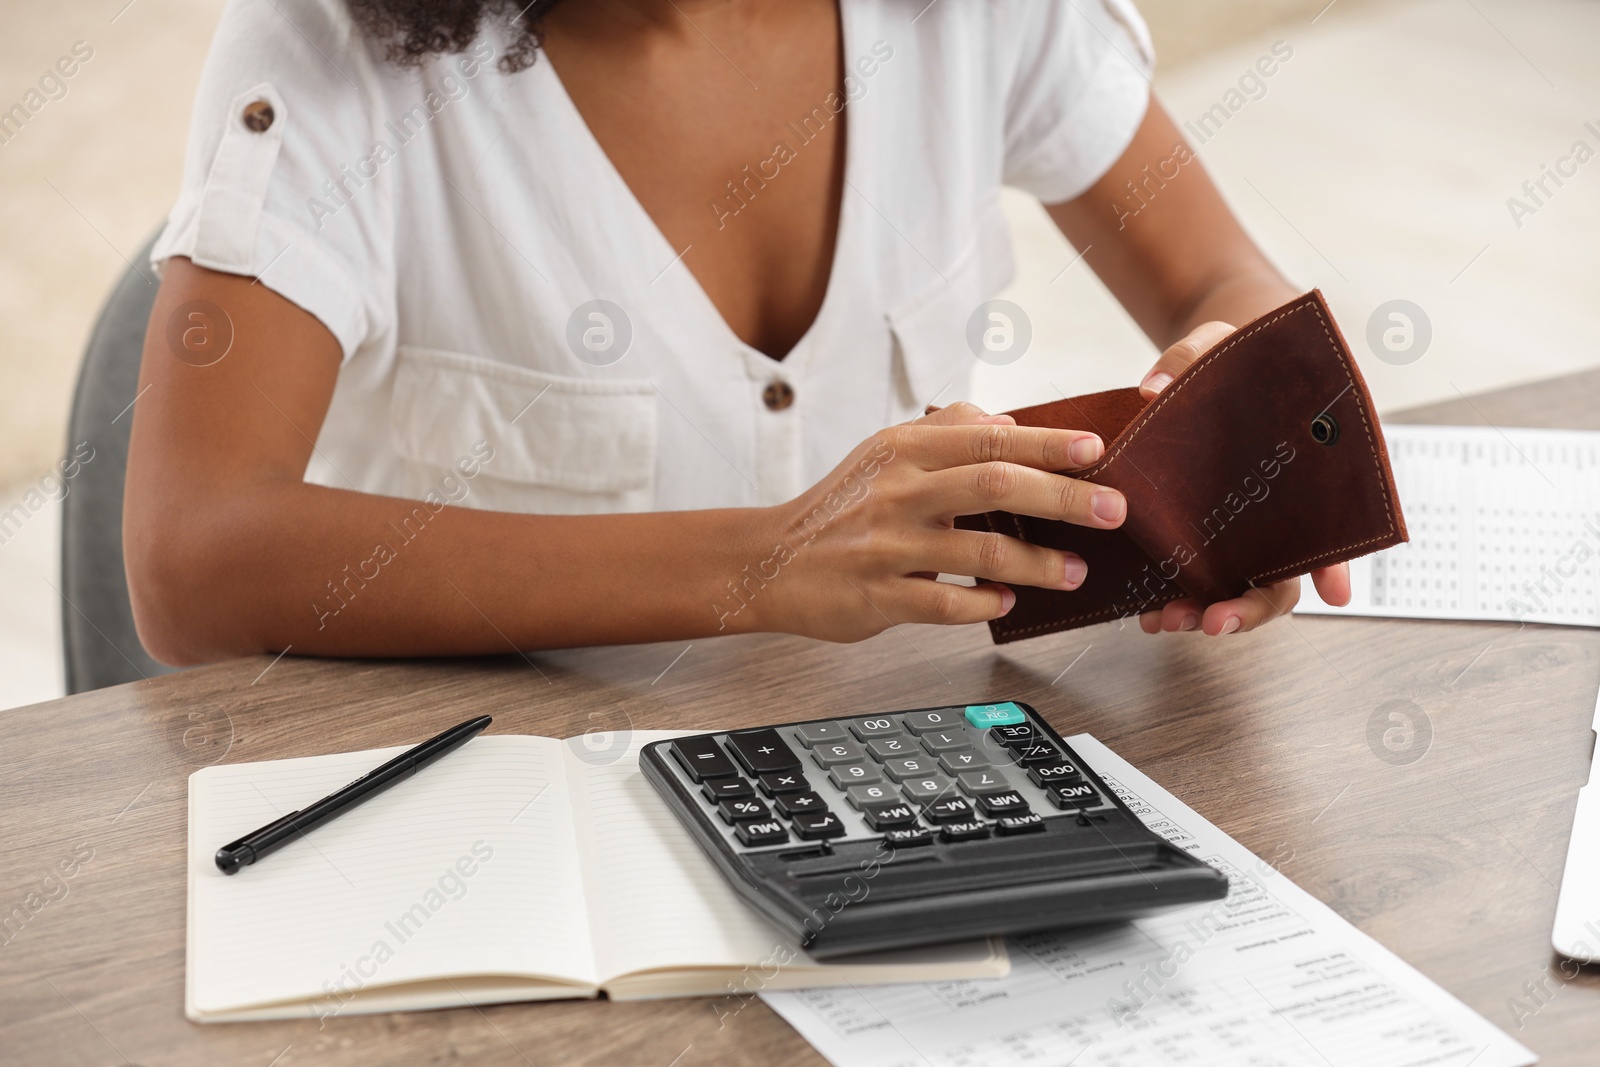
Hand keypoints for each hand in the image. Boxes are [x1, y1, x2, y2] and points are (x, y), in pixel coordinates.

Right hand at [744, 402, 1124, 641]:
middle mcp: (897, 491)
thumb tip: (1010, 421)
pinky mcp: (875, 596)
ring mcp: (886, 546)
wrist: (769, 560)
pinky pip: (941, 605)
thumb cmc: (841, 507)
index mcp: (905, 449)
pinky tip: (1006, 604)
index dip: (1048, 443)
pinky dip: (982, 605)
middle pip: (994, 486)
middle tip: (1112, 512)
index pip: (989, 437)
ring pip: (976, 552)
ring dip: (1036, 564)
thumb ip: (947, 431)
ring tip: (1075, 571)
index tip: (1097, 450)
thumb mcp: (885, 452)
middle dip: (1062, 499)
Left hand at [1136, 320, 1351, 634]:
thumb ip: (1191, 358)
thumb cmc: (1233, 355)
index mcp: (1314, 470)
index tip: (1335, 594)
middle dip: (1251, 607)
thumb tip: (1152, 390)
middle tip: (1213, 622)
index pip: (1336, 523)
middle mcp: (1286, 513)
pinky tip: (1147, 611)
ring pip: (1242, 589)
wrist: (1209, 366)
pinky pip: (1199, 579)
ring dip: (1209, 613)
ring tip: (1165, 621)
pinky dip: (1179, 600)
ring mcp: (1246, 531)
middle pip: (1284, 577)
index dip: (1337, 561)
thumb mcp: (1218, 341)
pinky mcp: (1206, 536)